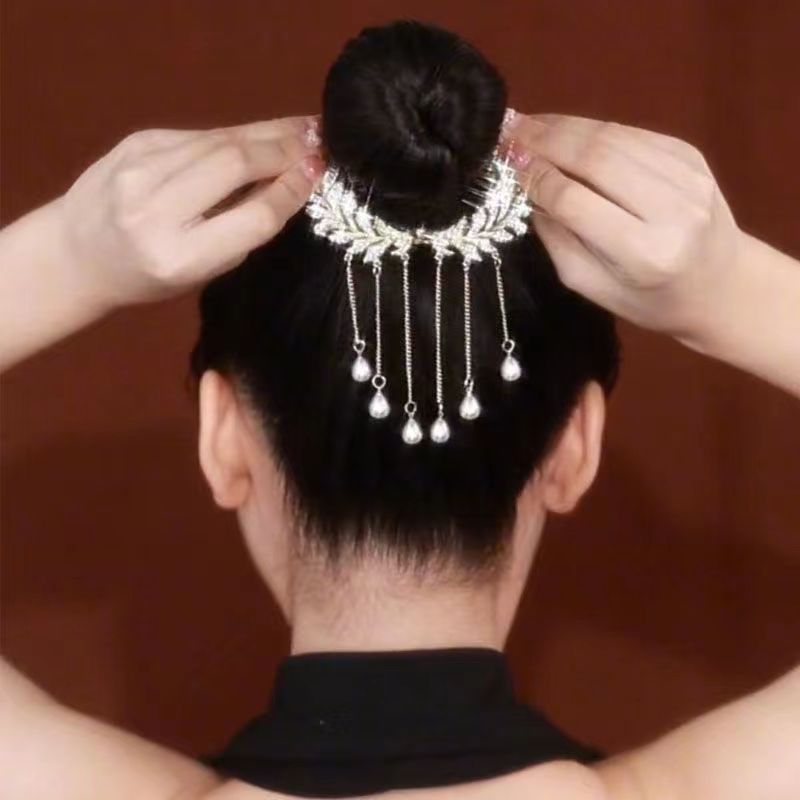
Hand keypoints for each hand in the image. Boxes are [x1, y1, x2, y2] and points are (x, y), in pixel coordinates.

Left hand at [57, 116, 323, 307]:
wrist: (78, 252)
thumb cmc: (149, 277)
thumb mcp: (203, 270)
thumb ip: (243, 230)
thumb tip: (293, 181)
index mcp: (178, 257)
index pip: (251, 217)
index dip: (290, 192)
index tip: (318, 174)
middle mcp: (155, 210)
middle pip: (235, 164)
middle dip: (284, 150)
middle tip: (320, 142)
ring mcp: (140, 168)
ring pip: (220, 140)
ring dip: (267, 133)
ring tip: (302, 129)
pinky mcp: (136, 141)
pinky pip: (201, 134)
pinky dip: (237, 134)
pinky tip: (261, 134)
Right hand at [503, 113, 743, 343]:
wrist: (722, 285)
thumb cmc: (650, 300)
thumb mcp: (593, 287)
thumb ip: (558, 240)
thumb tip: (525, 190)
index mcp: (646, 253)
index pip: (576, 201)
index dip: (536, 178)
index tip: (504, 166)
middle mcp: (672, 209)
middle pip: (596, 158)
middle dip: (545, 140)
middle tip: (507, 132)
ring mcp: (688, 176)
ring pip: (613, 137)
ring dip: (564, 127)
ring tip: (528, 125)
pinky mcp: (691, 155)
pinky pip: (632, 133)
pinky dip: (593, 129)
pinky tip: (565, 130)